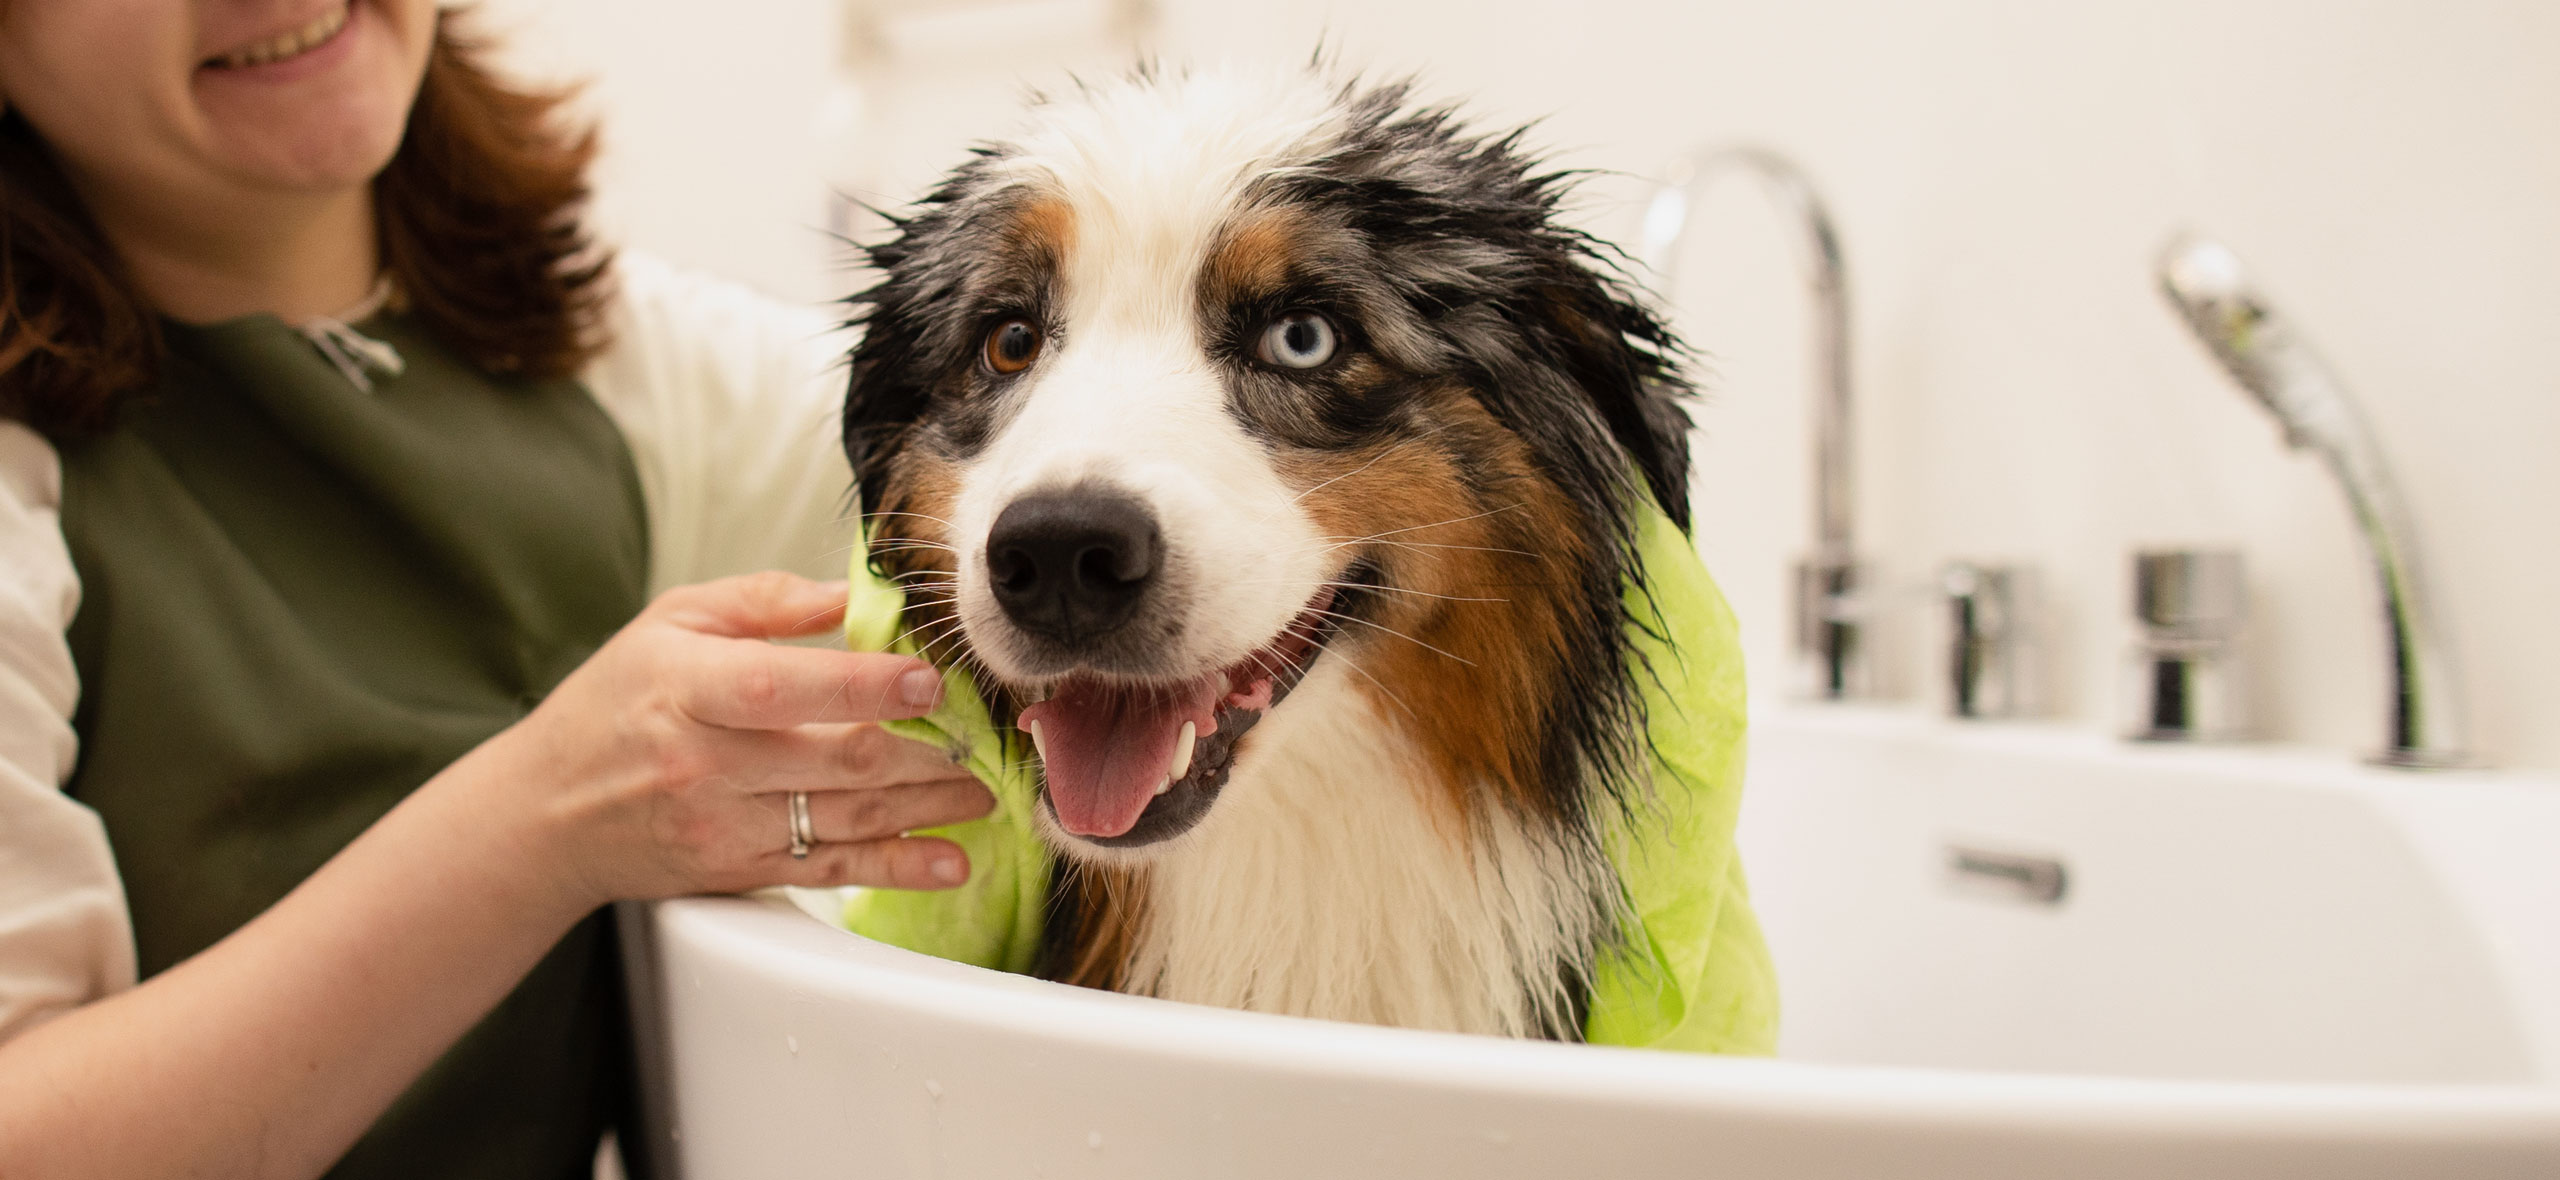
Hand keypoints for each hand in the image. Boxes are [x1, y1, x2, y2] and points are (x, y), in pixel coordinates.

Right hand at [469, 570, 993, 914]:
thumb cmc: (615, 704)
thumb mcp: (672, 624)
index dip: (866, 685)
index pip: (784, 687)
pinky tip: (951, 859)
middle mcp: (706, 764)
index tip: (930, 678)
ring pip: (849, 818)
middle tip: (981, 737)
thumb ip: (765, 602)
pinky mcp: (740, 870)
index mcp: (687, 689)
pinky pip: (834, 871)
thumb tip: (854, 594)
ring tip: (983, 791)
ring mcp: (725, 825)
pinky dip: (901, 867)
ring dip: (929, 806)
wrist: (547, 814)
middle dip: (925, 750)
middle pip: (836, 760)